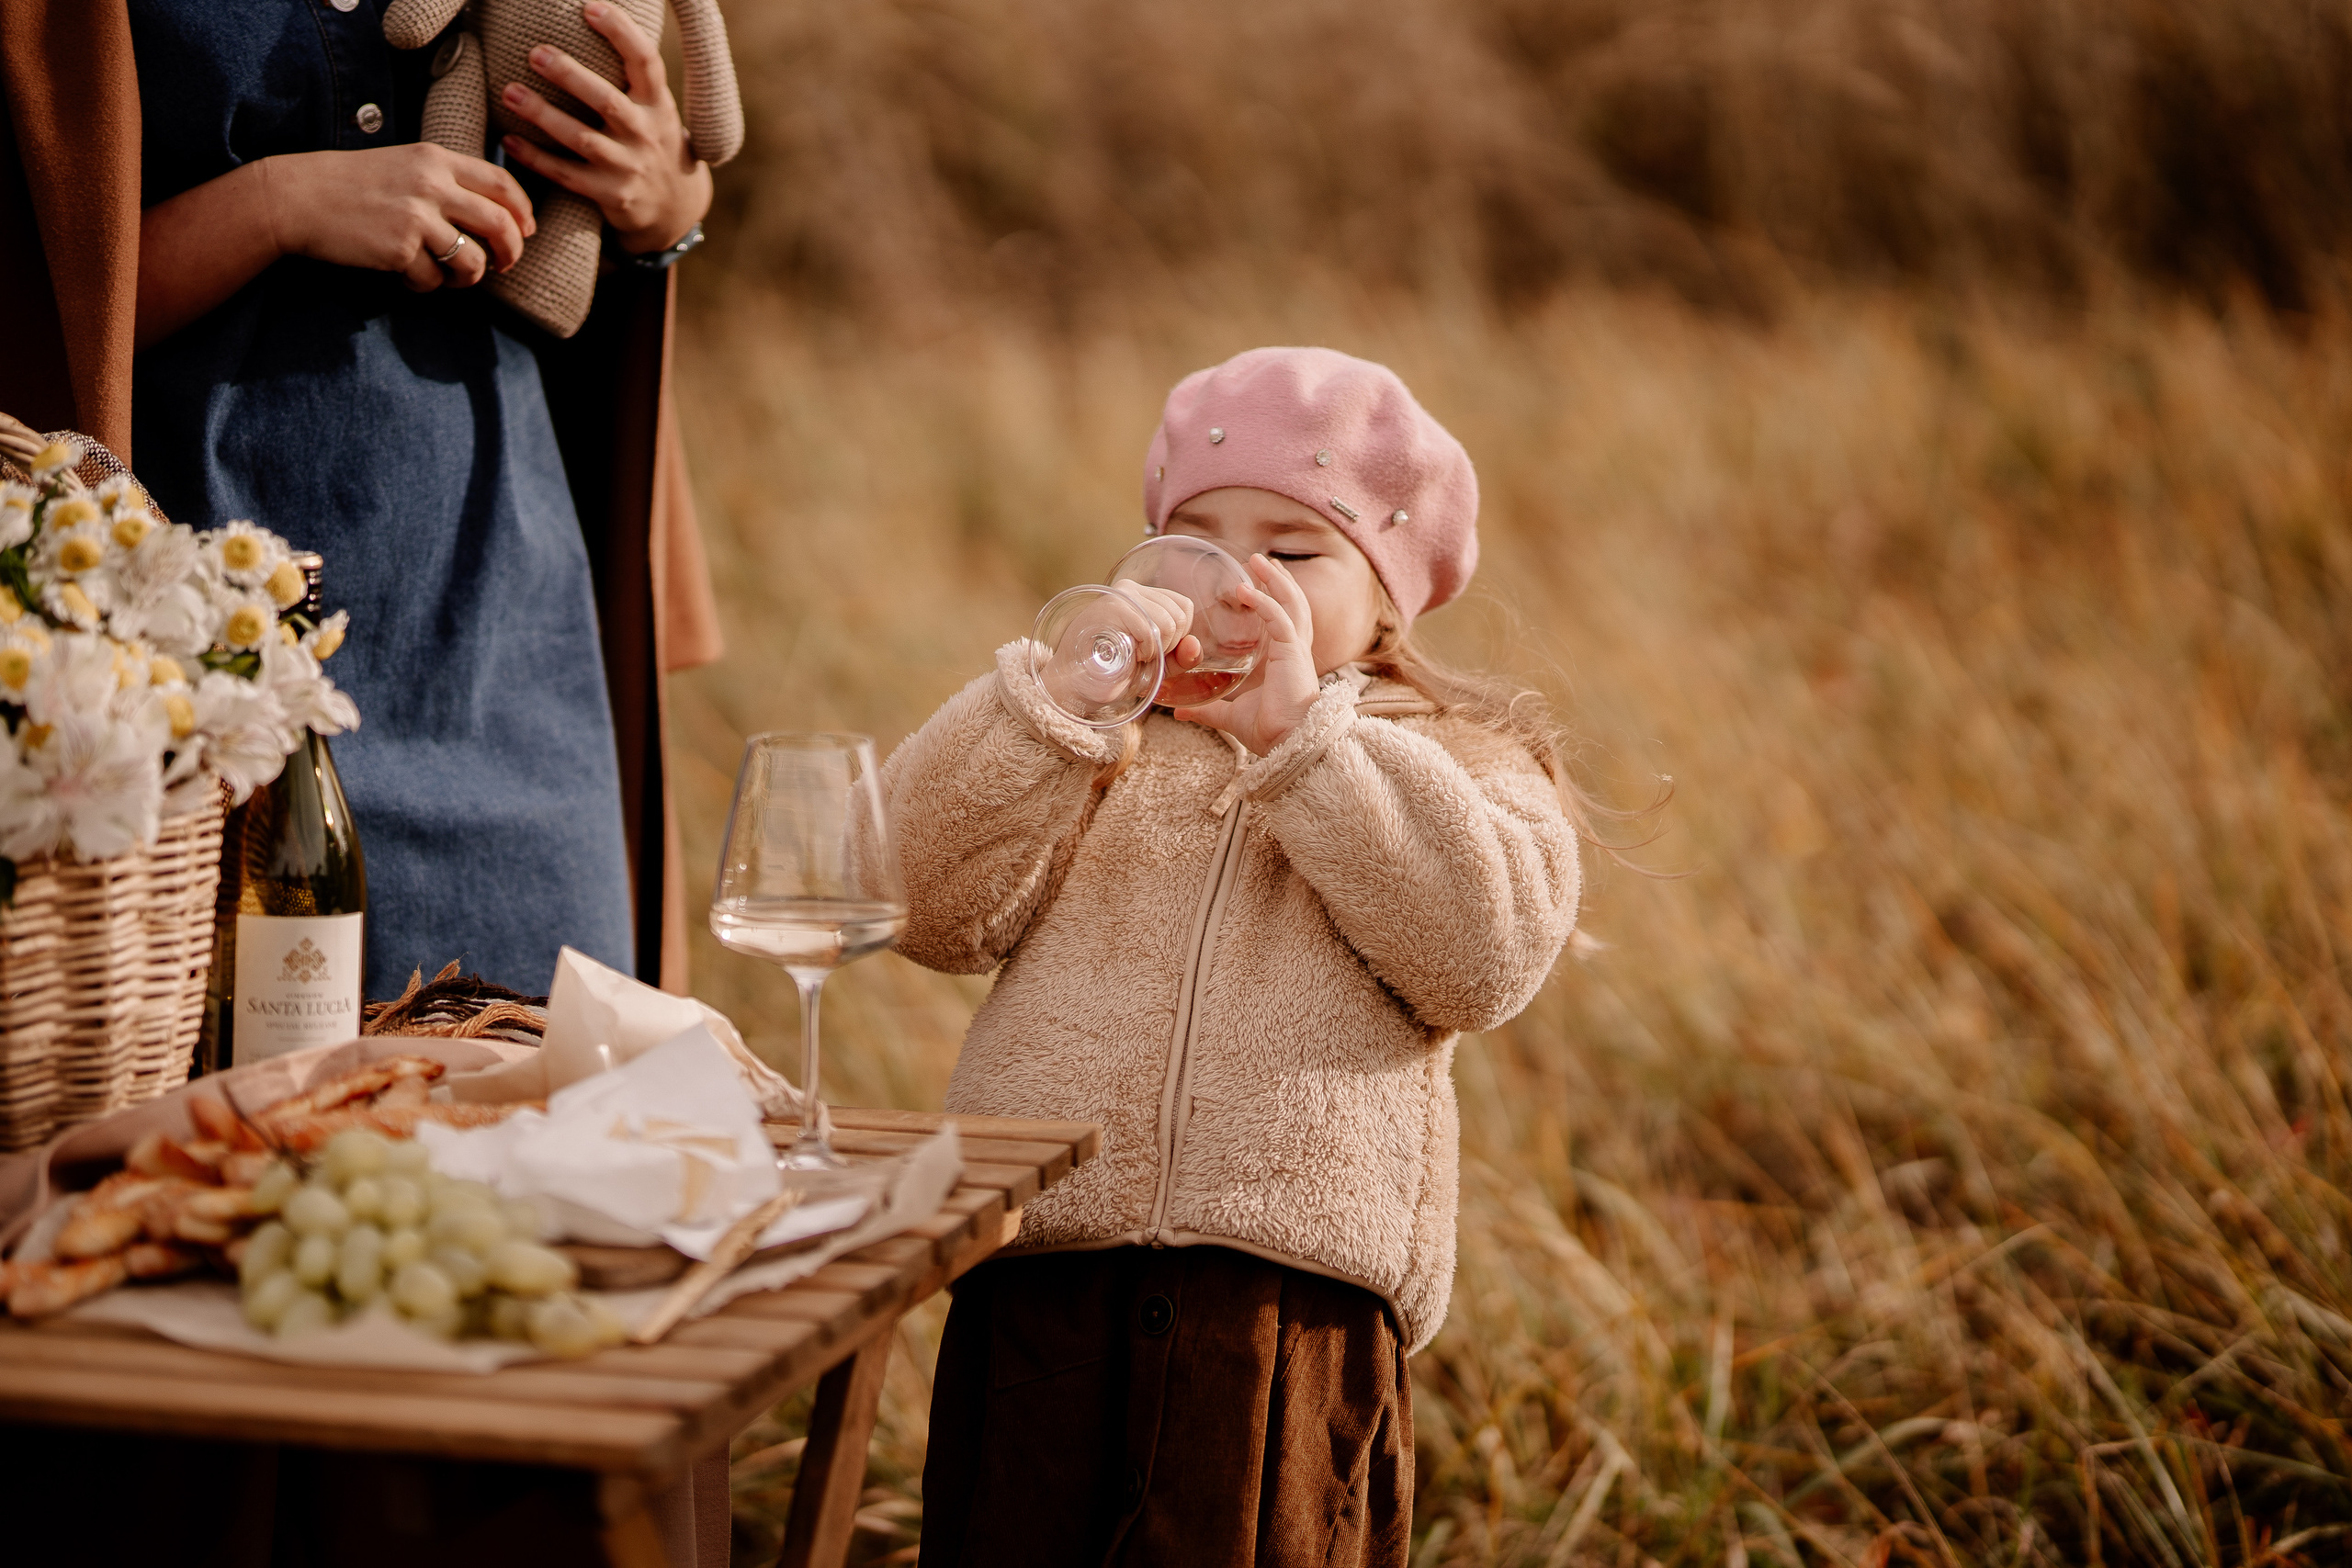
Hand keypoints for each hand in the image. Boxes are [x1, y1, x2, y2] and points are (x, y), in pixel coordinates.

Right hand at [264, 145, 534, 291]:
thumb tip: (492, 215)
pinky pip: (433, 280)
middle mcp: (431, 184)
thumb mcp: (402, 166)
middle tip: (505, 265)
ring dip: (468, 277)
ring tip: (449, 276)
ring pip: (473, 260)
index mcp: (435, 159)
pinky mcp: (400, 248)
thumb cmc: (349, 184)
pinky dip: (425, 286)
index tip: (526, 230)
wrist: (297, 198)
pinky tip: (407, 277)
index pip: (501, 182)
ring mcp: (417, 217)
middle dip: (511, 251)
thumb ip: (444, 182)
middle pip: (500, 223)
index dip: (522, 210)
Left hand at [499, 1, 714, 252]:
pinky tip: (509, 140)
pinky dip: (536, 159)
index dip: (621, 32)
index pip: (646, 62)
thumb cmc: (652, 142)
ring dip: (544, 116)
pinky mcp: (612, 196)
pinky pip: (567, 175)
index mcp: (659, 105)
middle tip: (536, 53)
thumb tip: (588, 19)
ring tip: (510, 92)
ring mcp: (629, 167)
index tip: (590, 8)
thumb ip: (630, 78)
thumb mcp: (656, 109)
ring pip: (582, 139)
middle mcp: (647, 134)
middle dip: (570, 76)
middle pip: (607, 101)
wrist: (676, 207)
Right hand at [1107, 580, 1201, 670]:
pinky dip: (1147, 651)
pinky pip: (1152, 630)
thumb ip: (1182, 657)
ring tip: (1134, 654)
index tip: (1155, 651)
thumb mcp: (1158, 665)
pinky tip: (1131, 655)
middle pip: (1180, 614)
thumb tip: (1194, 644)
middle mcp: (1133, 589)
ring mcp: (1123, 596)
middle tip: (1142, 655)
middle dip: (1170, 646)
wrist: (1076, 683)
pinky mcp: (1114, 607)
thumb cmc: (1114, 671)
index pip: (1184, 606)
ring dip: (1157, 649)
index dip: (1179, 636)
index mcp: (1144, 596)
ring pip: (1169, 622)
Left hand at [1171, 555, 1320, 754]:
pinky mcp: (1293, 654)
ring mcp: (1296, 651)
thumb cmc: (1269, 732)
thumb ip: (1207, 710)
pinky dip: (1264, 602)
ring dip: (1275, 581)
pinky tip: (1246, 591)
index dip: (1273, 598)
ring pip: (1292, 604)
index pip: (1283, 620)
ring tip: (1257, 562)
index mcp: (1284, 661)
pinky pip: (1280, 620)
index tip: (1253, 583)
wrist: (1289, 745)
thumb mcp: (1229, 716)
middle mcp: (1294, 651)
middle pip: (1292, 604)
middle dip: (1277, 580)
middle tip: (1257, 561)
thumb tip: (1180, 714)